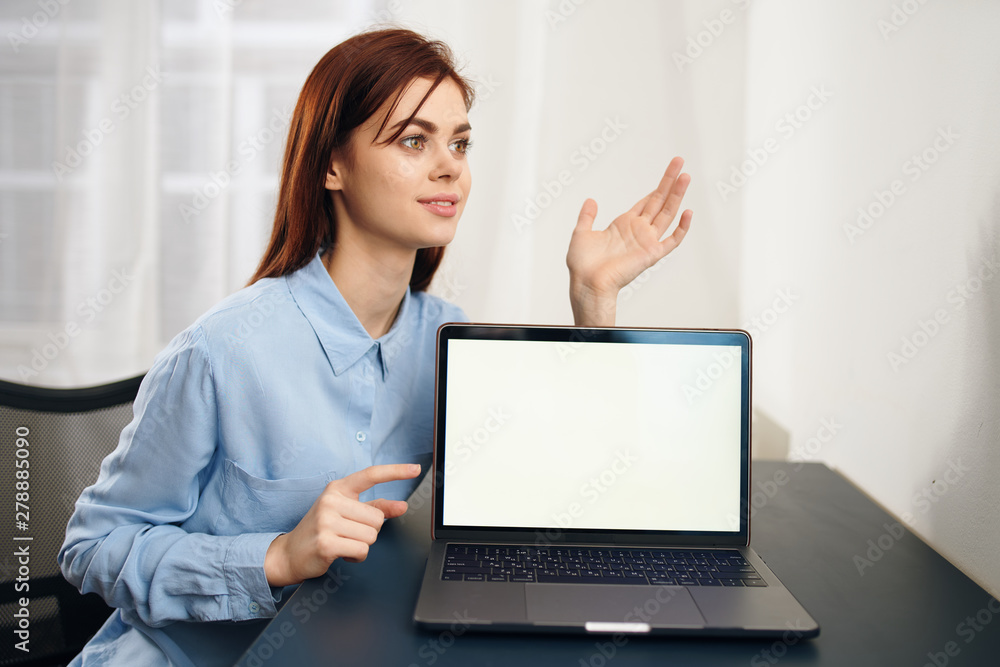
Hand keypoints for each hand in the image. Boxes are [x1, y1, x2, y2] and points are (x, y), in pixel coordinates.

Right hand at [264, 463, 420, 586]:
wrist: (289, 554)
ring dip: (362, 545)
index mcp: (338, 489)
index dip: (396, 472)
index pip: (371, 475)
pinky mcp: (326, 543)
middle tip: (348, 533)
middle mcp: (331, 500)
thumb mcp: (346, 513)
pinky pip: (362, 550)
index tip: (415, 469)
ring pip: (371, 536)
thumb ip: (375, 508)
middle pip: (377, 518)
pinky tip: (341, 553)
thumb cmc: (320, 530)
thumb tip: (401, 506)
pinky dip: (356, 557)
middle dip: (369, 531)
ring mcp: (327, 521)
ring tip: (343, 543)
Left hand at [566, 156, 692, 325]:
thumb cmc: (582, 265)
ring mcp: (646, 241)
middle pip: (659, 201)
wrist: (586, 283)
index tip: (669, 173)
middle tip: (680, 163)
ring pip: (667, 213)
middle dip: (670, 182)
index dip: (657, 187)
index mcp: (623, 225)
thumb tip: (591, 200)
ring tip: (685, 176)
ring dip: (677, 195)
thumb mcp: (581, 233)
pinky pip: (672, 241)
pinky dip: (681, 228)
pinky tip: (688, 212)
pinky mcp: (651, 254)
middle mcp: (638, 231)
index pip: (646, 202)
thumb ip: (587, 216)